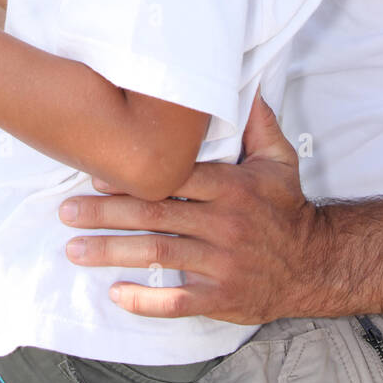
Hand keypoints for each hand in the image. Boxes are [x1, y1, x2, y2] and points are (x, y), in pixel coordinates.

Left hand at [59, 92, 326, 324]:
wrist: (314, 264)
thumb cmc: (287, 208)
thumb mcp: (279, 159)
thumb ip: (258, 122)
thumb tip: (246, 81)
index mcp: (232, 188)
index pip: (175, 178)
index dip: (134, 176)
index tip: (95, 173)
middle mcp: (223, 224)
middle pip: (155, 215)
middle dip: (106, 214)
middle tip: (67, 212)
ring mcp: (220, 263)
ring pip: (158, 254)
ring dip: (111, 252)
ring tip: (75, 249)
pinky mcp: (220, 296)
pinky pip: (177, 300)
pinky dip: (144, 299)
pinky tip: (116, 293)